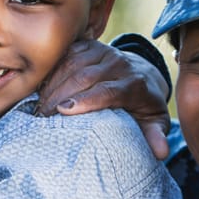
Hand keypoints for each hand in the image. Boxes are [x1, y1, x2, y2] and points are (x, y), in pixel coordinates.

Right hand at [39, 40, 170, 159]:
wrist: (144, 73)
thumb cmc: (144, 104)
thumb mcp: (154, 121)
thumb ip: (155, 136)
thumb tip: (161, 153)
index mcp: (134, 83)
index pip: (108, 90)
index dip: (86, 100)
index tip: (64, 111)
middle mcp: (119, 63)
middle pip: (85, 76)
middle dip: (61, 95)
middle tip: (42, 115)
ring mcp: (103, 52)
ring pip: (73, 63)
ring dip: (53, 83)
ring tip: (38, 104)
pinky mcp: (90, 45)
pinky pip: (67, 54)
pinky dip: (52, 70)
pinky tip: (41, 87)